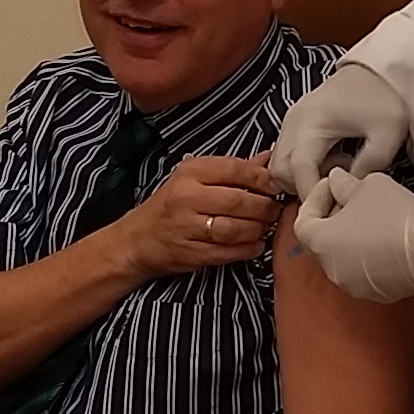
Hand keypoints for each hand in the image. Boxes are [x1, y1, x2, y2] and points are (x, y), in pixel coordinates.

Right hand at [115, 155, 280, 279]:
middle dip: (264, 207)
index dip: (263, 178)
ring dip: (258, 229)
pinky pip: (228, 252)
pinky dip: (248, 249)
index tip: (276, 185)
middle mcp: (186, 197)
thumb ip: (231, 170)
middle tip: (274, 210)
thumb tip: (268, 160)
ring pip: (235, 228)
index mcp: (190, 172)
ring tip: (265, 227)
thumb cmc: (170, 205)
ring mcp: (186, 227)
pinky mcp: (189, 253)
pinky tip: (256, 245)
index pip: (235, 169)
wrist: (136, 240)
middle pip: (239, 200)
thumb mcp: (194, 179)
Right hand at [268, 63, 409, 199]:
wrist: (380, 68)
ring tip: (335, 172)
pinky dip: (301, 166)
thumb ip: (370, 165)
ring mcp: (291, 121)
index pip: (298, 168)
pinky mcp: (295, 122)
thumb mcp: (388, 133)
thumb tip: (350, 189)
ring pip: (278, 164)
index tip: (330, 207)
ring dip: (300, 177)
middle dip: (303, 187)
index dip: (311, 192)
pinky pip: (286, 153)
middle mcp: (294, 122)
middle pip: (280, 170)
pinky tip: (330, 161)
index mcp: (312, 123)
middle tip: (334, 189)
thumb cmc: (385, 98)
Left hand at [293, 168, 413, 303]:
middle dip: (332, 216)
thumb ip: (344, 184)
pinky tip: (385, 235)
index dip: (316, 197)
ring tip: (371, 214)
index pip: (303, 219)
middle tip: (349, 196)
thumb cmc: (399, 218)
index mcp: (320, 243)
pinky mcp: (376, 292)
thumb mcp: (368, 185)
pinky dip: (367, 253)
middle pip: (320, 240)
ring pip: (342, 256)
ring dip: (350, 235)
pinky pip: (362, 270)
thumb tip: (338, 182)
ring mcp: (353, 284)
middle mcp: (331, 269)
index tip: (333, 184)